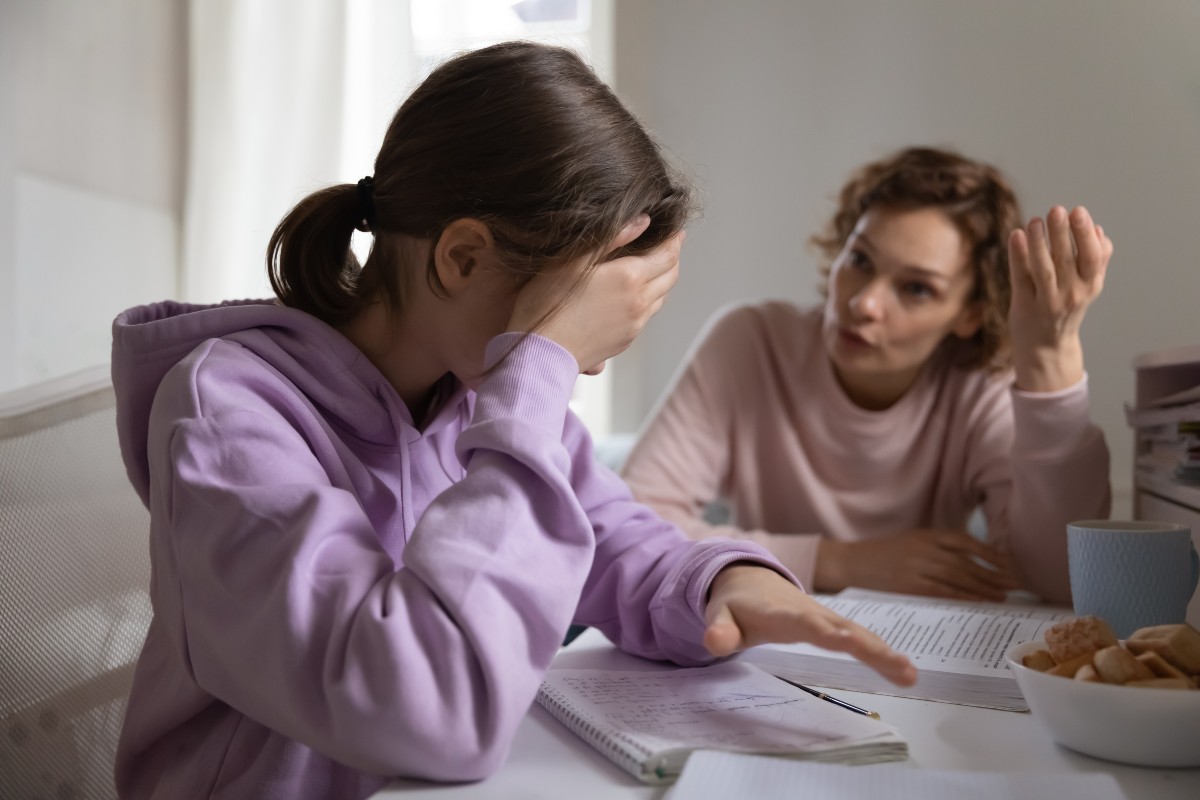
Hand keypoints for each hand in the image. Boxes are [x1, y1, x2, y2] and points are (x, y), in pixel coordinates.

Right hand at [507, 215, 683, 372]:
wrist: (542, 353)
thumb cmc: (548, 303)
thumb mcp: (573, 260)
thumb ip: (611, 237)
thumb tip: (643, 221)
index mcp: (630, 277)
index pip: (667, 255)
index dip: (674, 240)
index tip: (676, 231)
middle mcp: (639, 302)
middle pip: (671, 276)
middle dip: (672, 258)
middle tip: (670, 245)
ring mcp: (635, 324)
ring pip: (661, 297)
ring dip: (662, 280)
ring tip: (653, 267)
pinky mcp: (626, 340)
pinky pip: (646, 316)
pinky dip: (648, 300)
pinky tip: (633, 295)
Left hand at [704, 565, 915, 684]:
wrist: (749, 578)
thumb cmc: (736, 604)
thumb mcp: (720, 616)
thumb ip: (719, 630)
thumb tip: (713, 643)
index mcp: (781, 613)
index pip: (804, 623)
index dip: (823, 631)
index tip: (845, 641)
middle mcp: (810, 612)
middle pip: (842, 628)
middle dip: (867, 645)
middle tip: (895, 663)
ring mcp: (826, 617)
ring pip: (858, 633)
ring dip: (883, 652)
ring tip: (909, 674)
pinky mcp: (835, 624)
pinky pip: (862, 638)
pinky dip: (883, 652)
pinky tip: (905, 671)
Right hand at [813, 529, 1017, 601]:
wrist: (850, 563)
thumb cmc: (882, 555)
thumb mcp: (911, 542)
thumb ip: (937, 548)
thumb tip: (973, 563)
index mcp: (925, 535)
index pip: (965, 541)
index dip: (990, 553)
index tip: (1009, 564)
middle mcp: (924, 549)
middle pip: (966, 562)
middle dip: (994, 574)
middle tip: (1015, 584)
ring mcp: (916, 567)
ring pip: (959, 578)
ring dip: (984, 588)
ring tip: (1003, 595)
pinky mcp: (909, 586)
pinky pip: (943, 592)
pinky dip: (964, 597)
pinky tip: (978, 602)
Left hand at [1007, 205, 1111, 391]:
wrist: (1047, 348)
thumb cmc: (1068, 308)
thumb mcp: (1089, 286)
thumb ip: (1097, 260)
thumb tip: (1099, 230)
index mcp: (1090, 285)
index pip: (1092, 257)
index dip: (1085, 235)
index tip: (1078, 211)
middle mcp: (1070, 294)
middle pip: (1066, 260)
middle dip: (1062, 233)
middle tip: (1057, 209)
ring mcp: (1046, 301)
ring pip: (1043, 269)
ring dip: (1039, 243)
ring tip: (1035, 220)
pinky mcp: (1023, 305)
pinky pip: (1021, 278)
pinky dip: (1018, 256)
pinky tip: (1016, 235)